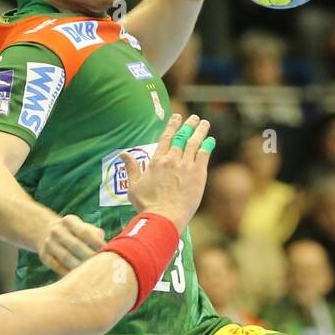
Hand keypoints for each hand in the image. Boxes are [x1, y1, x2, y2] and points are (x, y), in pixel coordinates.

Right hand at [38, 213, 105, 274]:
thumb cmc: (74, 232)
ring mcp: (48, 243)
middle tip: (103, 268)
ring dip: (80, 268)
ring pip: (66, 258)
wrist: (44, 231)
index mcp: (69, 220)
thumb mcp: (83, 226)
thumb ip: (95, 234)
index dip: (97, 244)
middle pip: (75, 246)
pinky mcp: (44, 256)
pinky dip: (69, 273)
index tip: (109, 254)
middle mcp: (56, 230)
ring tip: (93, 275)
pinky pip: (58, 267)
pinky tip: (80, 279)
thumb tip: (108, 247)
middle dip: (90, 258)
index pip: (85, 232)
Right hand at [121, 112, 214, 232]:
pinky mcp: (198, 174)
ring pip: (194, 142)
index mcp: (157, 161)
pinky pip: (204, 154)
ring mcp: (186, 165)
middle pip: (182, 137)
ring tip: (204, 123)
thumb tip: (123, 154)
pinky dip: (207, 145)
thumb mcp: (133, 186)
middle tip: (194, 118)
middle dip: (188, 125)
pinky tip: (210, 140)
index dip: (172, 125)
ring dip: (200, 131)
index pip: (166, 137)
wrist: (164, 217)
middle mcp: (172, 159)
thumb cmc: (147, 205)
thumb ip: (131, 168)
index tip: (177, 117)